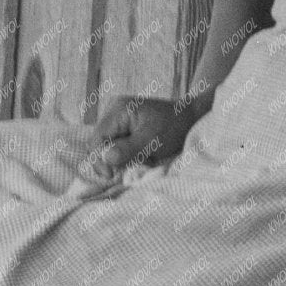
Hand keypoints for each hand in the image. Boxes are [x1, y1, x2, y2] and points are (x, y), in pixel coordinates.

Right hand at [78, 94, 199, 185]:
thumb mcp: (152, 140)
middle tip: (128, 169)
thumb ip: (128, 149)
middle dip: (110, 159)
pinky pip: (115, 145)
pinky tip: (140, 155)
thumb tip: (105, 158)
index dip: (99, 159)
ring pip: (106, 146)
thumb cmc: (173, 127)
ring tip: (139, 159)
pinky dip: (125, 155)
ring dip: (119, 158)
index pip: (96, 139)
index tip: (110, 176)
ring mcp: (117, 118)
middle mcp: (113, 111)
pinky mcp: (123, 127)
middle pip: (98, 143)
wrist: (189, 119)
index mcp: (118, 110)